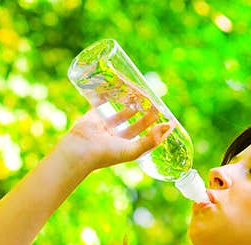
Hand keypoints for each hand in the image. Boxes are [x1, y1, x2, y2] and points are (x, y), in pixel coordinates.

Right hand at [55, 103, 172, 172]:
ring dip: (131, 101)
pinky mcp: (94, 114)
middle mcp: (116, 136)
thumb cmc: (107, 153)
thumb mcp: (133, 150)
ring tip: (142, 92)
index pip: (145, 134)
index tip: (167, 116)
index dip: (156, 126)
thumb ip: (151, 140)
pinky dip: (110, 93)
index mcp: (125, 146)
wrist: (81, 150)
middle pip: (135, 121)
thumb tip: (169, 126)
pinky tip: (119, 85)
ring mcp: (105, 125)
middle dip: (145, 111)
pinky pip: (103, 101)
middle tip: (155, 100)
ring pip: (122, 110)